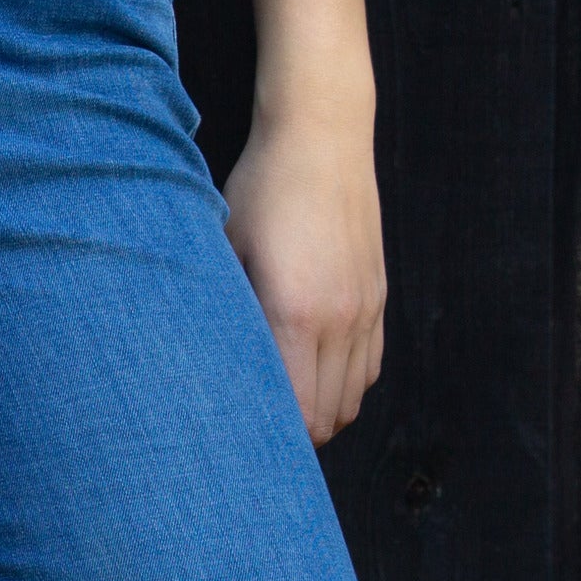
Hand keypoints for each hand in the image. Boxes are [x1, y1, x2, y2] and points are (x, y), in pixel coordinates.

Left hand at [222, 86, 385, 445]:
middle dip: (293, 437)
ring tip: (279, 411)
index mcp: (294, 313)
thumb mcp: (223, 249)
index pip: (297, 412)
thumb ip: (223, 314)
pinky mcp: (379, 298)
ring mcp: (366, 309)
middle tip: (251, 434)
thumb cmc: (259, 191)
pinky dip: (343, 386)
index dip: (271, 438)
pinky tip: (311, 376)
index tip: (238, 442)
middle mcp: (340, 318)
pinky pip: (369, 368)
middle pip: (327, 418)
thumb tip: (201, 369)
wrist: (321, 138)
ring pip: (352, 398)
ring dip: (319, 414)